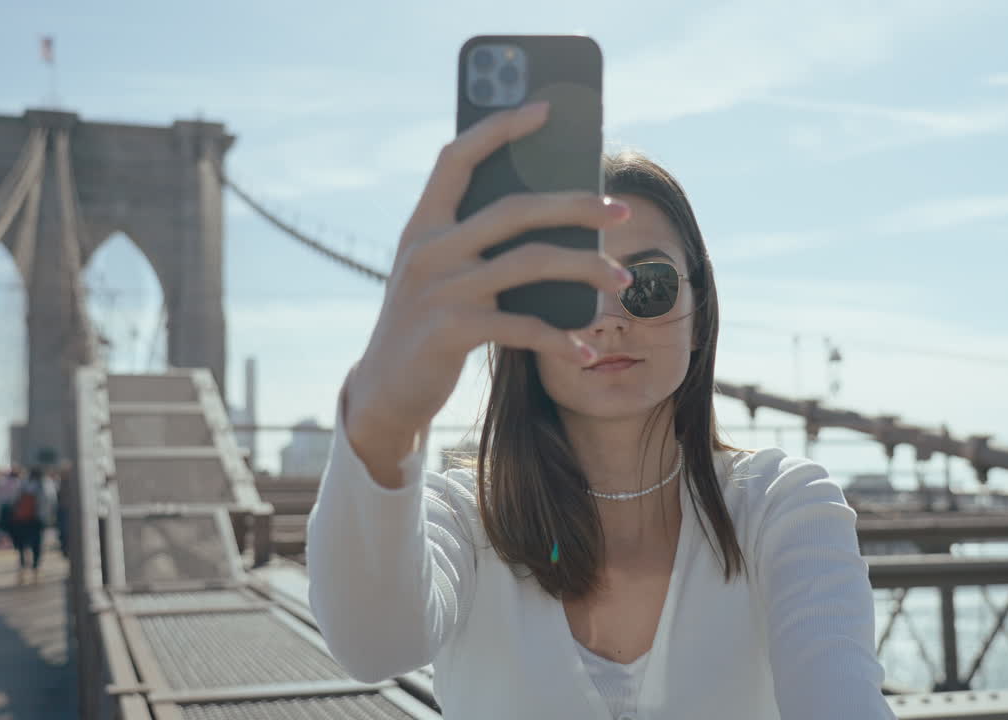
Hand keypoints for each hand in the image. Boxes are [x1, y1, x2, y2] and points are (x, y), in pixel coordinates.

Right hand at [346, 100, 632, 442]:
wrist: (386, 390)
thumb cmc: (428, 324)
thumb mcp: (440, 274)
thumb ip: (476, 242)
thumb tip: (559, 216)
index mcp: (422, 224)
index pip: (458, 156)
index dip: (499, 127)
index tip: (545, 109)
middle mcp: (427, 248)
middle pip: (515, 208)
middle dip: (576, 205)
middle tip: (621, 212)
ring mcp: (438, 288)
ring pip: (531, 262)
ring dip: (586, 268)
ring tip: (621, 279)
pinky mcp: (450, 331)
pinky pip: (523, 326)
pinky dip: (561, 339)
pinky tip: (586, 350)